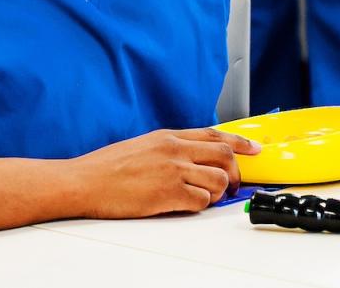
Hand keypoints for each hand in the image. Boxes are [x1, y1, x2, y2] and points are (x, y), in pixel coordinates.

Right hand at [73, 127, 258, 217]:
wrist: (85, 181)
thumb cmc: (106, 168)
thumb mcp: (141, 146)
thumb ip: (168, 149)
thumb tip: (191, 160)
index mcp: (167, 136)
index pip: (213, 134)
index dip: (239, 141)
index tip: (254, 148)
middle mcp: (174, 149)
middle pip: (224, 154)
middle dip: (235, 171)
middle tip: (232, 184)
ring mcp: (173, 170)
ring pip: (218, 180)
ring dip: (218, 192)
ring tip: (204, 198)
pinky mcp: (169, 193)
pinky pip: (201, 201)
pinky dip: (200, 206)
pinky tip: (185, 205)